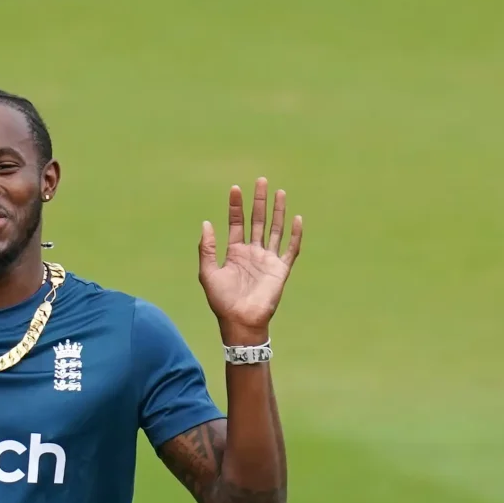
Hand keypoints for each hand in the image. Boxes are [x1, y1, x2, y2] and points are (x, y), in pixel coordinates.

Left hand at [198, 177, 302, 342]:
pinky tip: (296, 218)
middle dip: (259, 201)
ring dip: (277, 211)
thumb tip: (206, 223)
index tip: (235, 188)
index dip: (236, 206)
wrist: (240, 321)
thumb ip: (207, 248)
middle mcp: (253, 253)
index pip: (237, 223)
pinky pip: (290, 249)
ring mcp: (268, 260)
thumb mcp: (208, 273)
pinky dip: (294, 234)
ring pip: (274, 229)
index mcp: (235, 253)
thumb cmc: (222, 301)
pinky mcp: (281, 269)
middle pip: (257, 221)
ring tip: (280, 192)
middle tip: (261, 181)